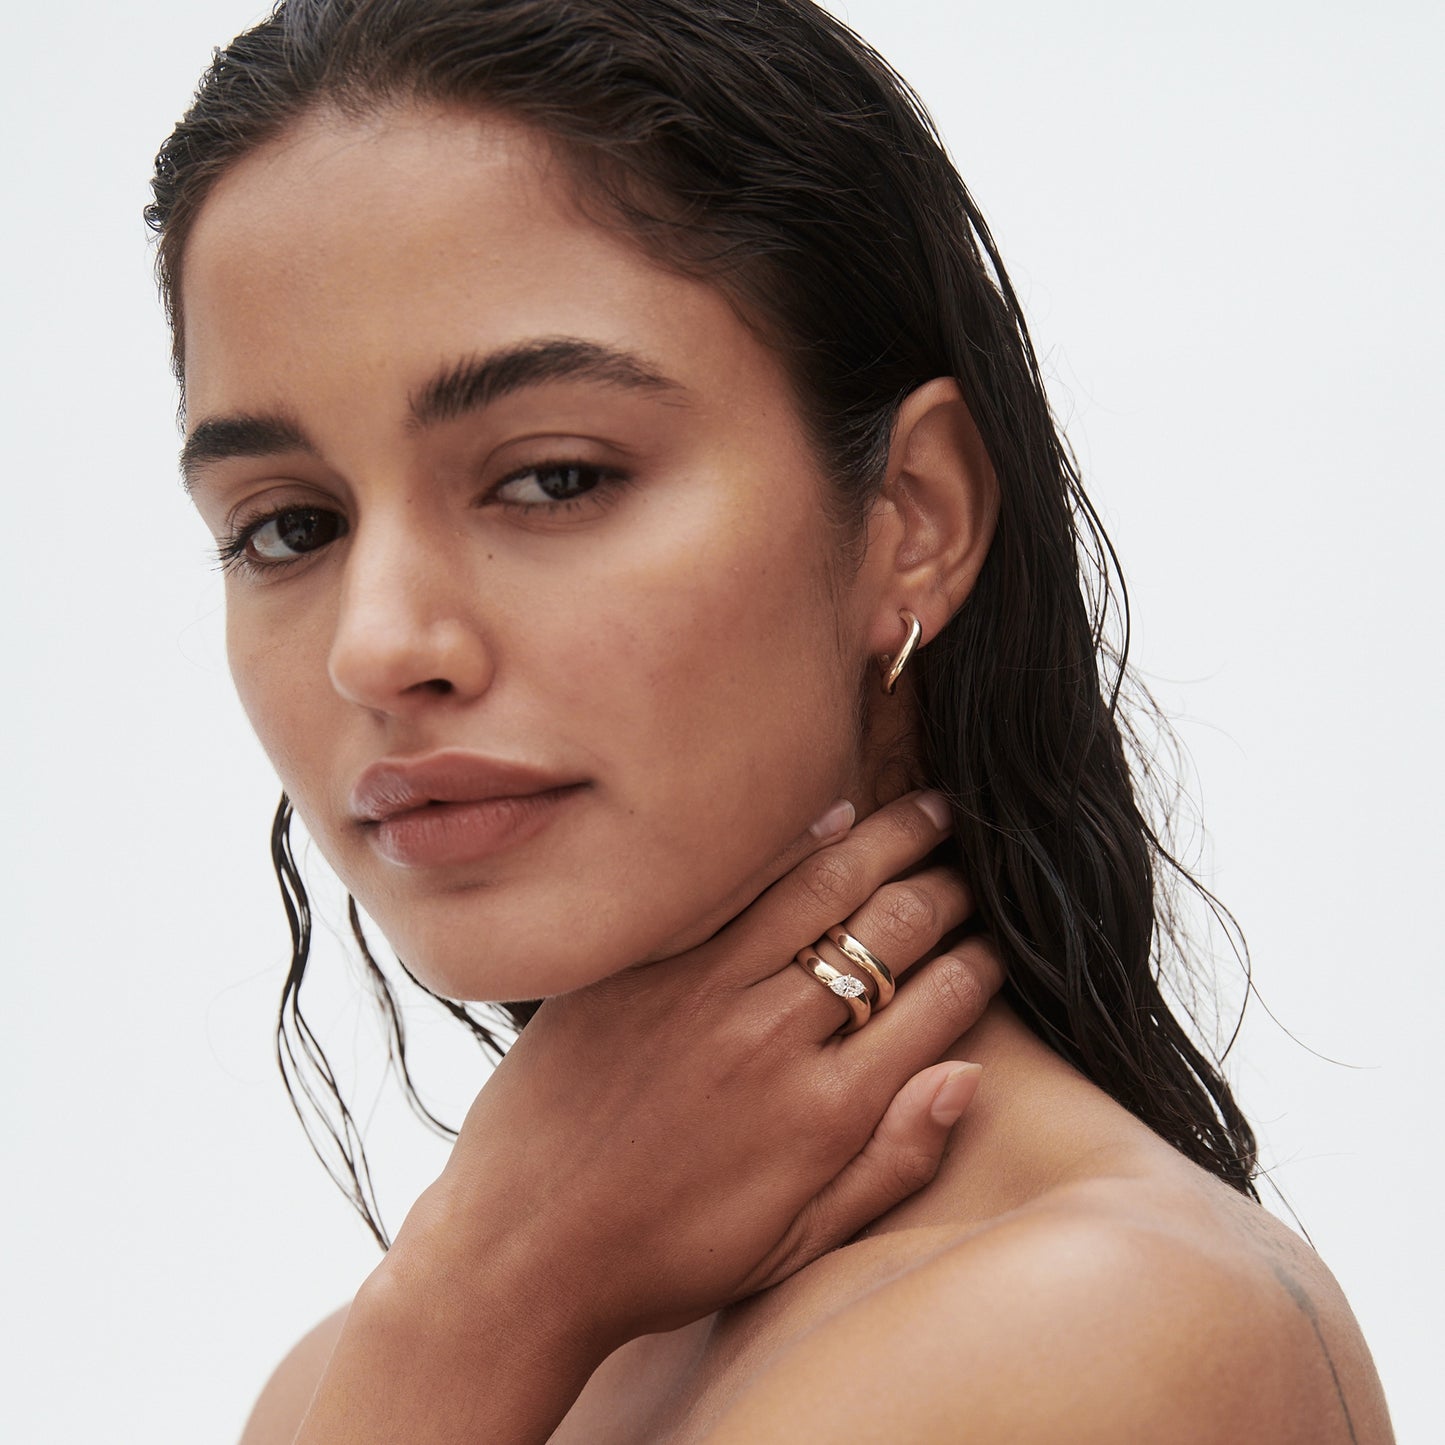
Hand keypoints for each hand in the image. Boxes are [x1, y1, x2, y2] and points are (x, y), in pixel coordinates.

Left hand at [388, 790, 1002, 1355]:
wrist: (516, 1250)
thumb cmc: (663, 1257)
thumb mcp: (793, 1244)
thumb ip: (891, 1162)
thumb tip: (969, 1076)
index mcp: (825, 1114)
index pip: (939, 1003)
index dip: (982, 963)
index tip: (996, 944)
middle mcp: (775, 1037)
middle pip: (892, 929)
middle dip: (949, 887)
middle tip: (974, 864)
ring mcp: (704, 991)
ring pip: (823, 886)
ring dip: (890, 839)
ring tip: (933, 810)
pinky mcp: (643, 966)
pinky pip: (730, 885)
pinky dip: (790, 845)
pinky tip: (831, 816)